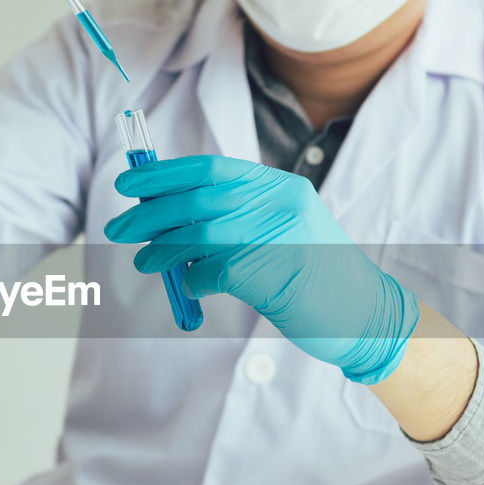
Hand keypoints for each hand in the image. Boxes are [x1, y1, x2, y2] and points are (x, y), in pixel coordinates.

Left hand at [104, 156, 418, 383]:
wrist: (364, 315)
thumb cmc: (315, 276)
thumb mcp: (283, 231)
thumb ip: (236, 218)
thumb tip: (166, 213)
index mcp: (280, 187)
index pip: (210, 169)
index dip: (164, 175)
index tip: (129, 184)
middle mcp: (280, 204)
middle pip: (195, 201)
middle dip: (148, 214)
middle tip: (118, 228)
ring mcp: (276, 236)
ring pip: (195, 235)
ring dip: (160, 250)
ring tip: (143, 262)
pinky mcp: (269, 273)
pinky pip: (210, 273)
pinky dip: (192, 281)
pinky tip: (193, 288)